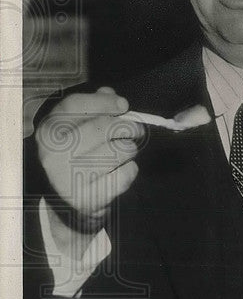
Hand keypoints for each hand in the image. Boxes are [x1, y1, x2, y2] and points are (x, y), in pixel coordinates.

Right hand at [35, 88, 144, 234]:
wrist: (68, 204)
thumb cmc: (78, 158)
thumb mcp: (76, 131)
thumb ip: (92, 109)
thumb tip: (110, 94)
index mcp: (49, 131)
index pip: (76, 105)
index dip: (104, 102)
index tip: (123, 105)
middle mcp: (54, 154)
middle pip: (104, 127)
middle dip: (128, 127)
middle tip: (137, 130)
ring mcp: (69, 178)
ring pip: (119, 151)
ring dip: (129, 150)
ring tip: (124, 153)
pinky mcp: (87, 198)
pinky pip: (124, 175)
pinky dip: (129, 171)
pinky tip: (120, 172)